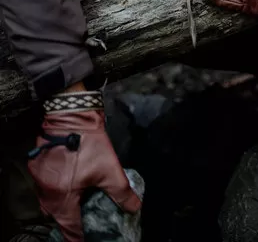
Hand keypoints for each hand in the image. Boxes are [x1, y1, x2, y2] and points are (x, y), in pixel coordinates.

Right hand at [28, 103, 140, 241]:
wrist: (71, 114)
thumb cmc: (89, 141)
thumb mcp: (109, 168)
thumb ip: (121, 192)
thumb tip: (134, 208)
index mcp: (61, 198)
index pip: (70, 229)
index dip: (81, 238)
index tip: (88, 240)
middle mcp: (46, 194)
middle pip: (57, 219)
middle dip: (71, 224)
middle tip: (85, 226)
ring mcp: (39, 181)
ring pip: (50, 205)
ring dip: (63, 209)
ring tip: (78, 209)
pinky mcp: (37, 168)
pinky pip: (45, 190)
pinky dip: (56, 194)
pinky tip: (69, 189)